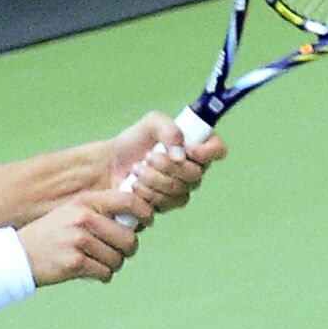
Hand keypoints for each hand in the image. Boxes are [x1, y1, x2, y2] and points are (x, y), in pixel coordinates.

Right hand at [16, 191, 149, 284]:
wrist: (19, 255)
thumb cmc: (52, 235)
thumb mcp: (72, 212)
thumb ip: (100, 212)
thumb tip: (137, 222)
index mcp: (85, 202)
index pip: (129, 201)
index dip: (145, 213)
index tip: (146, 222)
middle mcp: (83, 218)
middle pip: (129, 238)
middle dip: (127, 249)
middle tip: (117, 252)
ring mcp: (79, 240)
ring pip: (118, 259)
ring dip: (112, 265)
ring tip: (96, 262)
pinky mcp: (75, 262)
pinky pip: (105, 272)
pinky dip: (101, 275)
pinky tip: (89, 271)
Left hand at [104, 111, 226, 214]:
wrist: (110, 164)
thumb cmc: (133, 141)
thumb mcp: (150, 123)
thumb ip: (168, 128)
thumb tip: (181, 154)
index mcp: (196, 147)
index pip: (218, 150)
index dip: (207, 151)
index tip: (188, 149)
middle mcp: (194, 170)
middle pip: (195, 174)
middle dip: (167, 165)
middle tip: (147, 156)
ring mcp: (181, 190)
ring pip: (179, 191)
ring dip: (153, 178)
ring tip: (136, 169)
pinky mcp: (166, 205)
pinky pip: (165, 203)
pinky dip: (147, 193)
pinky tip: (134, 185)